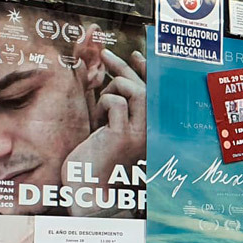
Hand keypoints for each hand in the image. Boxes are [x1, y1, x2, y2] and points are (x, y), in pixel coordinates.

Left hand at [66, 49, 146, 216]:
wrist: (88, 189)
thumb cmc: (94, 158)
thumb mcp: (107, 125)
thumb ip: (115, 105)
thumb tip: (115, 77)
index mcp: (150, 128)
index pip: (154, 91)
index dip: (147, 70)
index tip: (135, 54)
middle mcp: (152, 130)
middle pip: (144, 86)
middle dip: (123, 66)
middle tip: (104, 54)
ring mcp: (140, 132)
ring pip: (134, 90)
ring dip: (113, 90)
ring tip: (100, 106)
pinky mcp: (124, 135)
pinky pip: (115, 102)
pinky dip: (102, 105)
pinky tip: (97, 123)